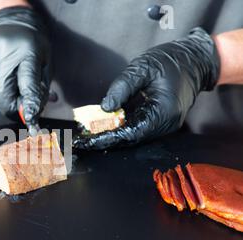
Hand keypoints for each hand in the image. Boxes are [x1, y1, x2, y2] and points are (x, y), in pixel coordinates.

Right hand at [0, 6, 50, 128]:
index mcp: (28, 52)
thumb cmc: (31, 46)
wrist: (9, 20)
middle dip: (13, 102)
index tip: (31, 121)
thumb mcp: (44, 64)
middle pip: (4, 93)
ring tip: (8, 73)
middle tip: (20, 98)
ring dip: (2, 91)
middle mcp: (4, 52)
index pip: (28, 84)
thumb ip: (38, 89)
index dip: (29, 105)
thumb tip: (31, 115)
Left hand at [73, 28, 219, 149]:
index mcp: (163, 112)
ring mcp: (165, 124)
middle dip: (106, 140)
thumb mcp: (142, 68)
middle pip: (131, 139)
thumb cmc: (171, 61)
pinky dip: (121, 129)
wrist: (195, 60)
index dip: (108, 138)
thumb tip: (105, 108)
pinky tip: (104, 127)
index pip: (131, 133)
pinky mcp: (160, 121)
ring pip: (134, 136)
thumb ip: (122, 87)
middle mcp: (166, 124)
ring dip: (112, 136)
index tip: (88, 140)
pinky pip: (138, 129)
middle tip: (82, 141)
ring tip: (88, 135)